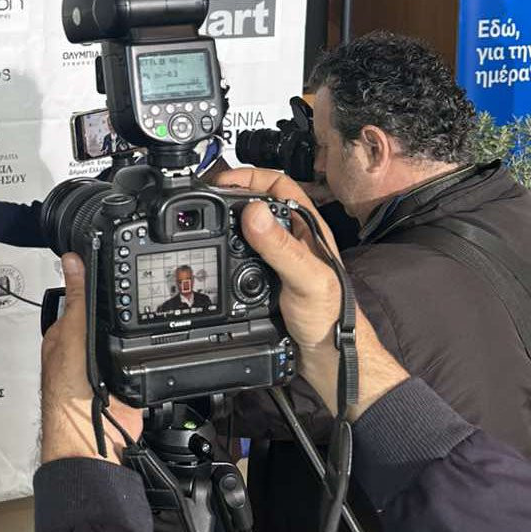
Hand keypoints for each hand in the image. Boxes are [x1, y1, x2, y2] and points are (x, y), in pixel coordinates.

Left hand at [41, 253, 142, 462]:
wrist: (91, 437)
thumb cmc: (67, 394)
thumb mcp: (72, 336)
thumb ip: (77, 301)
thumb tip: (71, 261)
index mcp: (65, 334)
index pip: (82, 298)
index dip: (95, 283)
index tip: (112, 264)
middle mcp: (86, 348)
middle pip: (107, 316)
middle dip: (119, 310)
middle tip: (136, 294)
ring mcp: (107, 365)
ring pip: (126, 337)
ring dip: (134, 334)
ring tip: (141, 324)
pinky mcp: (128, 379)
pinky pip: (142, 359)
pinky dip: (146, 355)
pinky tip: (148, 350)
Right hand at [214, 167, 407, 420]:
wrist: (326, 355)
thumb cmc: (330, 316)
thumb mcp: (306, 278)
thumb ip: (281, 247)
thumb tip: (252, 212)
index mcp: (305, 226)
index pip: (276, 184)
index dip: (248, 176)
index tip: (220, 182)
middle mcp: (290, 237)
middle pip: (254, 202)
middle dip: (228, 197)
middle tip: (203, 200)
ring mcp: (275, 256)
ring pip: (243, 228)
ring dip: (222, 224)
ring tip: (202, 223)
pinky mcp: (261, 276)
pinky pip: (236, 254)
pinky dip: (221, 251)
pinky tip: (213, 255)